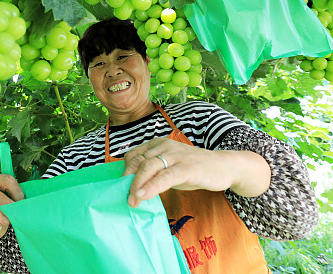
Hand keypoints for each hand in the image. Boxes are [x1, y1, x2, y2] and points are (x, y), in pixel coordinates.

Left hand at [122, 137, 269, 207]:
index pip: (134, 155)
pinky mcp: (187, 167)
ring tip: (132, 200)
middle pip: (139, 161)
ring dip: (137, 185)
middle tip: (123, 196)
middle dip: (128, 179)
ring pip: (149, 167)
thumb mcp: (169, 168)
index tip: (120, 187)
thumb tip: (133, 187)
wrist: (224, 167)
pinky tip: (143, 195)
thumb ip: (154, 173)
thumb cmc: (193, 169)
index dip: (125, 171)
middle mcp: (164, 147)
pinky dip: (152, 186)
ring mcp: (176, 156)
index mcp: (157, 144)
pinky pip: (165, 177)